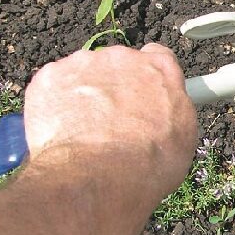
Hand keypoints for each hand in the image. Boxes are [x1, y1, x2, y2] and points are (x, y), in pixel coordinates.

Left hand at [23, 44, 196, 207]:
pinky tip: (65, 132)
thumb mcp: (182, 137)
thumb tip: (164, 113)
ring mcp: (85, 65)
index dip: (150, 79)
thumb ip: (173, 109)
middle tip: (115, 125)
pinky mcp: (51, 76)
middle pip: (118, 66)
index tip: (145, 96)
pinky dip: (57, 104)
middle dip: (116, 90)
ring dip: (86, 96)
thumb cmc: (146, 164)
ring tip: (88, 134)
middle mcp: (124, 59)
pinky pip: (54, 85)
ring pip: (85, 75)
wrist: (99, 177)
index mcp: (160, 70)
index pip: (158, 57)